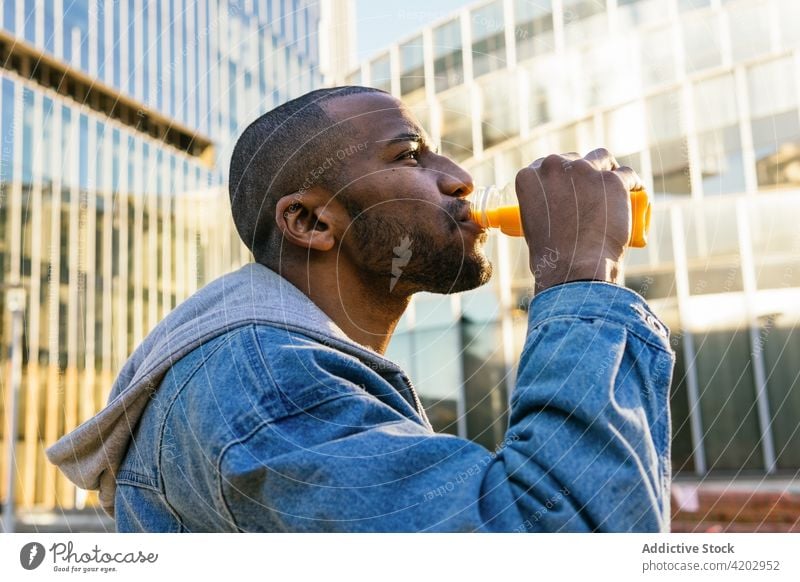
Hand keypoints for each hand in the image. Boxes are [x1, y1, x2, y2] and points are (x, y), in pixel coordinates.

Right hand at [515, 148, 643, 292]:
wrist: (574, 268)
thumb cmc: (552, 258)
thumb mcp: (532, 228)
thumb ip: (540, 210)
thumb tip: (555, 211)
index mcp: (529, 177)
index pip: (547, 166)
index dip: (559, 176)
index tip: (568, 187)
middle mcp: (554, 167)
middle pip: (573, 160)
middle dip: (582, 172)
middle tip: (590, 193)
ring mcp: (584, 171)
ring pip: (601, 158)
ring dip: (607, 169)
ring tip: (613, 186)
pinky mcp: (612, 181)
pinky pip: (627, 174)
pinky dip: (632, 183)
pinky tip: (635, 191)